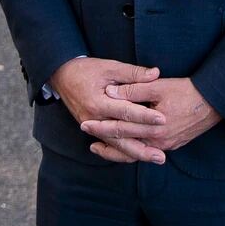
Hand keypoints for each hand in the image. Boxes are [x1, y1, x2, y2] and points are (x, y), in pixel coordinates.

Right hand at [50, 57, 167, 163]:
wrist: (62, 76)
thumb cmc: (87, 70)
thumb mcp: (110, 67)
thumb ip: (133, 73)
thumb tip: (155, 73)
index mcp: (98, 103)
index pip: (125, 112)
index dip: (144, 116)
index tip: (162, 119)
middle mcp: (94, 119)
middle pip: (121, 136)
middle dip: (143, 145)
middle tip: (162, 154)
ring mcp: (93, 128)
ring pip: (117, 146)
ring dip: (137, 153)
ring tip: (157, 158)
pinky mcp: (94, 131)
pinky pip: (111, 145)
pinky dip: (125, 152)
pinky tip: (140, 156)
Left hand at [84, 76, 220, 160]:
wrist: (215, 102)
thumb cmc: (187, 91)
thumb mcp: (158, 86)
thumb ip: (134, 89)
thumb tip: (110, 92)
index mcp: (153, 128)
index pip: (121, 128)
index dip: (101, 126)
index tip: (85, 123)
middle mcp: (159, 142)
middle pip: (125, 144)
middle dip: (104, 139)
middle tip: (86, 134)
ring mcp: (167, 146)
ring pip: (135, 152)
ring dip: (116, 150)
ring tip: (99, 147)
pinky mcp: (173, 145)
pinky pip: (147, 150)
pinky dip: (133, 149)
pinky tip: (125, 145)